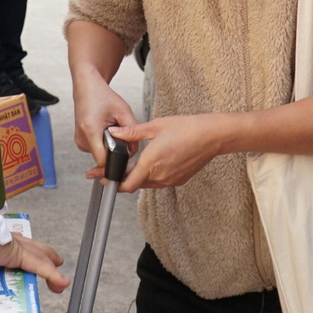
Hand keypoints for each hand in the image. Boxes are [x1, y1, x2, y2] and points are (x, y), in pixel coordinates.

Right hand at [0, 231, 70, 292]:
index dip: (6, 255)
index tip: (10, 260)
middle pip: (22, 251)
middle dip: (36, 255)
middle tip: (48, 261)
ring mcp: (9, 249)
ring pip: (35, 257)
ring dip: (47, 265)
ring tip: (59, 278)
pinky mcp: (15, 254)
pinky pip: (38, 265)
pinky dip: (51, 274)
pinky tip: (62, 282)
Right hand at [72, 73, 139, 167]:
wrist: (87, 88)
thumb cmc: (103, 96)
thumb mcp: (123, 111)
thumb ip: (132, 131)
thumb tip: (135, 149)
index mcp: (90, 130)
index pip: (103, 161)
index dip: (116, 158)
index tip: (124, 150)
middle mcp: (81, 138)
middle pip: (103, 158)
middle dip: (114, 149)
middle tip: (117, 132)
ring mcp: (79, 141)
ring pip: (100, 154)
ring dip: (108, 146)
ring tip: (109, 129)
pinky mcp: (80, 142)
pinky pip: (96, 149)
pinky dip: (102, 143)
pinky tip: (104, 131)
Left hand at [103, 114, 234, 190]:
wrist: (211, 136)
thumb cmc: (186, 128)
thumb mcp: (155, 126)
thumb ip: (131, 133)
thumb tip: (113, 133)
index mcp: (151, 163)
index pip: (126, 183)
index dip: (111, 182)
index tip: (100, 178)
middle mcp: (160, 176)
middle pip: (133, 185)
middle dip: (118, 179)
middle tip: (105, 174)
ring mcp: (170, 180)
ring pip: (146, 184)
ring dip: (134, 178)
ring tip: (125, 168)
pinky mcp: (178, 180)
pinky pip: (158, 182)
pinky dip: (148, 176)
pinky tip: (146, 166)